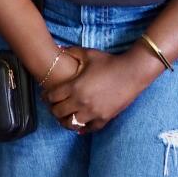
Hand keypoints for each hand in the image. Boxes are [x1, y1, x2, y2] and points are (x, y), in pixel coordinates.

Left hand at [42, 47, 157, 131]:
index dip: (46, 96)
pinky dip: (82, 128)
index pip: (52, 97)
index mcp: (75, 86)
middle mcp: (81, 102)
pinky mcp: (103, 119)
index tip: (46, 95)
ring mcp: (92, 112)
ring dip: (65, 121)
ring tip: (65, 117)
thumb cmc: (109, 62)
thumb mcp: (89, 54)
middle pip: (58, 112)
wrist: (132, 73)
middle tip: (54, 106)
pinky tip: (80, 124)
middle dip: (53, 109)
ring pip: (70, 124)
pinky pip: (88, 129)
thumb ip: (71, 51)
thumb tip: (58, 48)